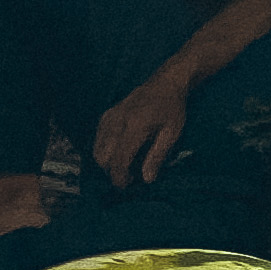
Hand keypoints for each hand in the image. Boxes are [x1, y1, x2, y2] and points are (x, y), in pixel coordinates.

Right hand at [92, 69, 188, 185]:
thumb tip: (147, 180)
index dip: (119, 176)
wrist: (166, 83)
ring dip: (107, 161)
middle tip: (128, 176)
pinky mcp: (107, 115)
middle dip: (112, 171)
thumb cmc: (172, 109)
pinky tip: (119, 151)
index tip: (125, 186)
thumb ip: (157, 156)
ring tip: (125, 165)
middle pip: (103, 156)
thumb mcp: (172, 133)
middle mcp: (117, 122)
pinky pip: (98, 138)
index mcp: (135, 127)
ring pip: (98, 148)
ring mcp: (110, 117)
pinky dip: (105, 149)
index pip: (119, 159)